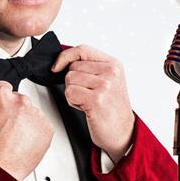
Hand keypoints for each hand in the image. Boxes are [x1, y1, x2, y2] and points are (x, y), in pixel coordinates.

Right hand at [0, 81, 53, 180]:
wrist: (0, 168)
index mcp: (2, 96)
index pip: (5, 86)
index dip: (2, 99)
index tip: (4, 107)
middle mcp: (21, 102)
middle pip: (20, 100)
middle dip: (16, 111)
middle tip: (8, 127)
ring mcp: (36, 115)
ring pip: (32, 113)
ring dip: (27, 121)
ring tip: (16, 138)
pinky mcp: (47, 128)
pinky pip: (42, 125)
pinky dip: (36, 132)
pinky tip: (24, 142)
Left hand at [51, 44, 134, 162]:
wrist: (123, 131)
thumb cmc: (112, 108)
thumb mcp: (108, 81)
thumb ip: (90, 67)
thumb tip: (63, 60)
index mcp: (113, 64)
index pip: (82, 49)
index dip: (65, 57)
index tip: (57, 67)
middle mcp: (110, 72)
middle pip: (72, 67)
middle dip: (74, 83)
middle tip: (89, 94)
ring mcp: (104, 85)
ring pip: (69, 80)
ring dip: (73, 93)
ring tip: (88, 101)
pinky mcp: (96, 99)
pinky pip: (70, 93)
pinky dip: (73, 102)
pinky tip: (86, 108)